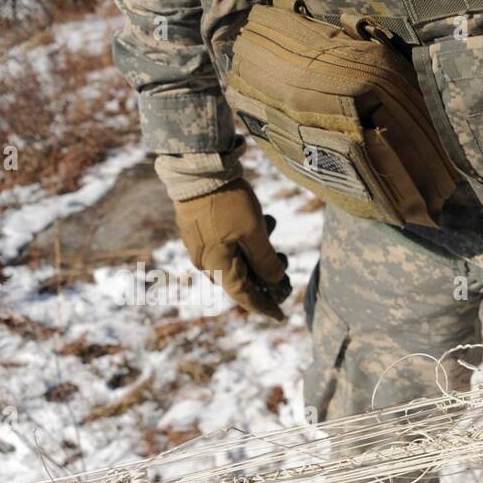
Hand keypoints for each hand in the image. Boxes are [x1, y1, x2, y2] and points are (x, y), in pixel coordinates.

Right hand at [173, 178, 291, 320]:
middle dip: (266, 273)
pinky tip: (262, 218)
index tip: (280, 316)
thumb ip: (266, 261)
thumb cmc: (227, 202)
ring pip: (236, 258)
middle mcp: (206, 261)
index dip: (264, 307)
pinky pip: (227, 243)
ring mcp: (200, 245)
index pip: (244, 296)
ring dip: (258, 249)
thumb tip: (274, 280)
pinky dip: (246, 237)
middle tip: (285, 260)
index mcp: (217, 267)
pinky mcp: (200, 229)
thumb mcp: (255, 232)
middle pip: (241, 278)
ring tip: (272, 225)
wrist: (197, 167)